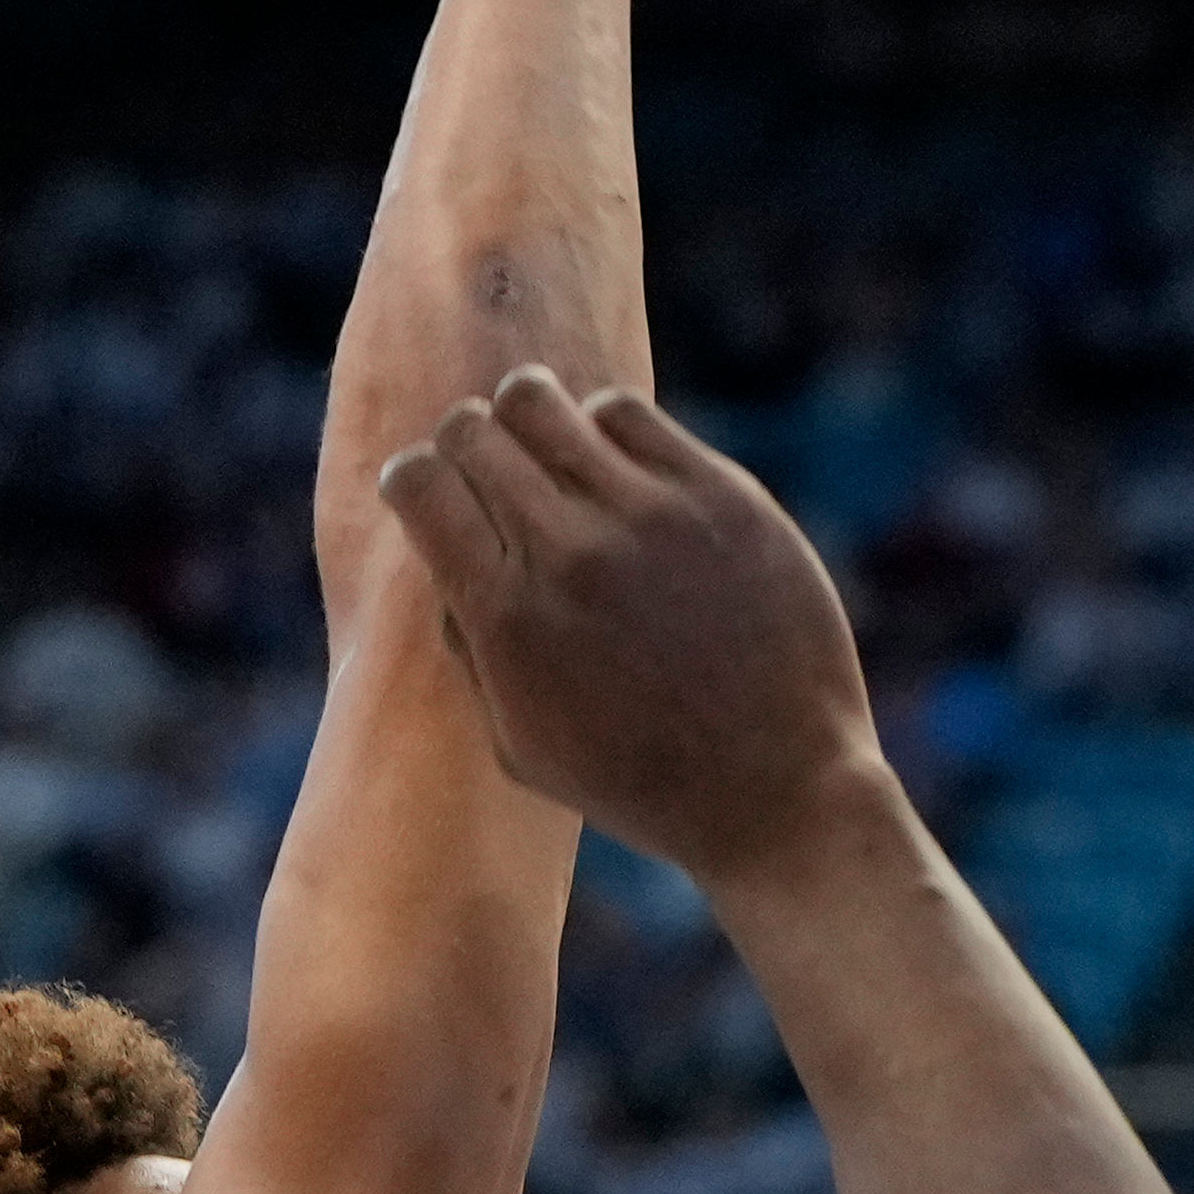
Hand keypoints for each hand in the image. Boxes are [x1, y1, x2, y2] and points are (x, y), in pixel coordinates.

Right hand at [374, 366, 880, 881]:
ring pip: (540, 400)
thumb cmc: (641, 783)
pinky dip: (605, 430)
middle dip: (468, 444)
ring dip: (530, 421)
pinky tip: (620, 474)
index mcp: (506, 617)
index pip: (419, 485)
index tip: (437, 498)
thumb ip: (469, 648)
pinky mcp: (718, 495)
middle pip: (473, 430)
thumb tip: (448, 567)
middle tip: (496, 477)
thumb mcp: (521, 745)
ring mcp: (646, 514)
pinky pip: (625, 413)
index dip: (414, 481)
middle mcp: (568, 552)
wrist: (779, 792)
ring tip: (552, 460)